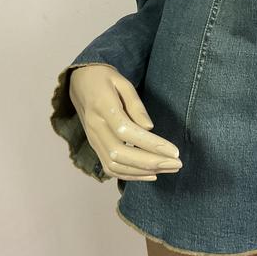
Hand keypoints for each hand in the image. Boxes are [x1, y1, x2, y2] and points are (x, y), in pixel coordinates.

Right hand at [69, 63, 182, 180]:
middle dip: (151, 162)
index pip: (127, 131)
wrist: (79, 82)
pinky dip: (130, 175)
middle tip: (177, 164)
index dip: (151, 144)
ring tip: (169, 168)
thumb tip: (149, 128)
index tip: (174, 151)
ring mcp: (92, 139)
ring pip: (114, 165)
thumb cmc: (105, 80)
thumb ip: (136, 105)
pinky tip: (151, 174)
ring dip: (143, 171)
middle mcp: (95, 127)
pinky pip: (109, 168)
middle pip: (120, 153)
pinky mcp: (94, 147)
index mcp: (102, 106)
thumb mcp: (123, 82)